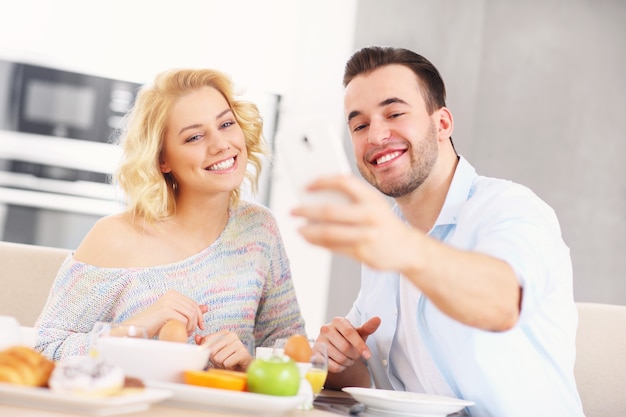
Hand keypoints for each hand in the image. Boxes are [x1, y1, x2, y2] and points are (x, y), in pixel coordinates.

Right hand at [123, 289, 207, 337]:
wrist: (137, 328)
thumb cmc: (155, 323)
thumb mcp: (174, 314)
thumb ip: (188, 310)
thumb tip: (206, 307)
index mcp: (173, 293)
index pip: (194, 304)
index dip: (200, 316)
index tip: (200, 326)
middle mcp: (171, 295)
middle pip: (193, 309)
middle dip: (196, 323)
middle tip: (191, 332)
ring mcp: (168, 302)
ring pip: (190, 315)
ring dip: (190, 327)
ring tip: (184, 333)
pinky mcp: (165, 311)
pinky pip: (183, 320)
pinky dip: (184, 329)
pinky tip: (179, 333)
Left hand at [195, 330, 251, 370]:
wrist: (243, 369)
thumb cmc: (228, 359)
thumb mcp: (214, 352)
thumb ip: (205, 344)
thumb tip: (197, 337)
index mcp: (224, 333)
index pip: (206, 340)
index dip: (208, 351)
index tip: (217, 353)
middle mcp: (232, 335)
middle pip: (211, 350)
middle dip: (215, 359)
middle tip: (224, 359)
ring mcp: (238, 343)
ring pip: (218, 358)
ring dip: (222, 364)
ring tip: (229, 362)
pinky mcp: (243, 353)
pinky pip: (227, 363)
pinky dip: (228, 367)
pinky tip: (234, 365)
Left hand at [291, 175, 416, 272]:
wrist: (407, 248)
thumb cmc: (381, 221)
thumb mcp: (372, 204)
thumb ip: (350, 198)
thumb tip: (315, 195)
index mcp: (372, 198)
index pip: (343, 182)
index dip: (322, 181)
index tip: (306, 185)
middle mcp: (370, 215)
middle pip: (330, 211)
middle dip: (307, 210)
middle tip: (293, 210)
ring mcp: (366, 236)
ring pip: (328, 232)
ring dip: (308, 230)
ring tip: (298, 227)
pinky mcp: (362, 253)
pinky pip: (333, 247)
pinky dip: (317, 242)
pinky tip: (308, 237)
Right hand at [317, 316, 380, 373]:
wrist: (332, 347)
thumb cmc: (347, 338)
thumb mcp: (358, 333)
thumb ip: (368, 327)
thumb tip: (377, 319)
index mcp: (338, 321)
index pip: (350, 333)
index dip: (360, 345)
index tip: (368, 355)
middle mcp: (326, 329)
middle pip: (345, 347)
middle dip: (354, 355)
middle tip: (355, 355)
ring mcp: (319, 341)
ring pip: (340, 358)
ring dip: (348, 362)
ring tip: (347, 358)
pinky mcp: (315, 354)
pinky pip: (332, 366)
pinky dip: (340, 368)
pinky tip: (339, 362)